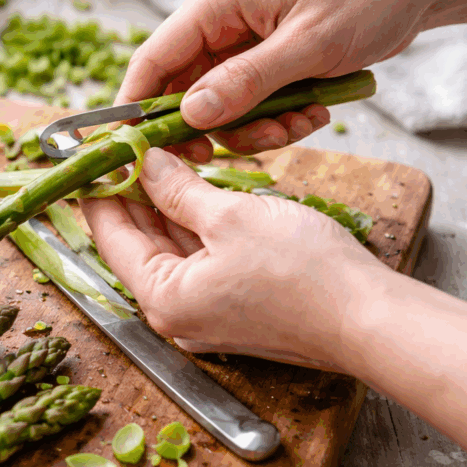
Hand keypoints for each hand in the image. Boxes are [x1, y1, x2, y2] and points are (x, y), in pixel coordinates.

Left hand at [80, 148, 388, 369]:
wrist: (371, 319)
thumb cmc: (306, 274)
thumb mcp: (230, 216)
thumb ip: (178, 189)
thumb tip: (147, 163)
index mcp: (162, 298)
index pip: (109, 234)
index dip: (99, 187)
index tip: (95, 152)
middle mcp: (174, 314)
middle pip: (135, 242)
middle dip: (131, 192)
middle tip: (125, 147)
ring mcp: (202, 314)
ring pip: (168, 248)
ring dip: (162, 204)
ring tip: (155, 157)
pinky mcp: (230, 307)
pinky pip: (196, 259)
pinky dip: (191, 224)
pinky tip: (191, 188)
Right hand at [123, 0, 433, 160]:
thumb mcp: (308, 45)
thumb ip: (246, 82)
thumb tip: (189, 115)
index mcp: (215, 3)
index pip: (153, 59)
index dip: (135, 106)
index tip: (134, 150)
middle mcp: (217, 22)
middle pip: (182, 91)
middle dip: (213, 128)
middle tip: (240, 150)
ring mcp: (238, 42)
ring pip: (217, 106)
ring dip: (253, 128)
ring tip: (297, 125)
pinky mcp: (260, 61)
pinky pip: (248, 104)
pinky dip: (274, 119)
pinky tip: (311, 113)